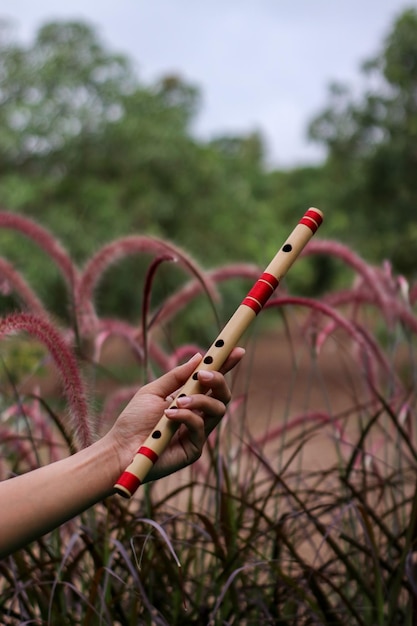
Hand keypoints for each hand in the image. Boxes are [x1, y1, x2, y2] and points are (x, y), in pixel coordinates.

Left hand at [108, 348, 244, 481]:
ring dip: (200, 400)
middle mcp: (198, 415)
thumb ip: (176, 376)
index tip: (237, 350)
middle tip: (204, 374)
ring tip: (178, 402)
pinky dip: (186, 417)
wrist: (120, 449)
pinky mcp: (194, 448)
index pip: (213, 381)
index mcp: (189, 398)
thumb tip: (198, 357)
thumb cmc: (134, 420)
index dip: (226, 366)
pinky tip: (169, 416)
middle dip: (218, 380)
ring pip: (218, 410)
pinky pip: (200, 427)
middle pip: (223, 395)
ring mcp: (198, 432)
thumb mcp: (153, 391)